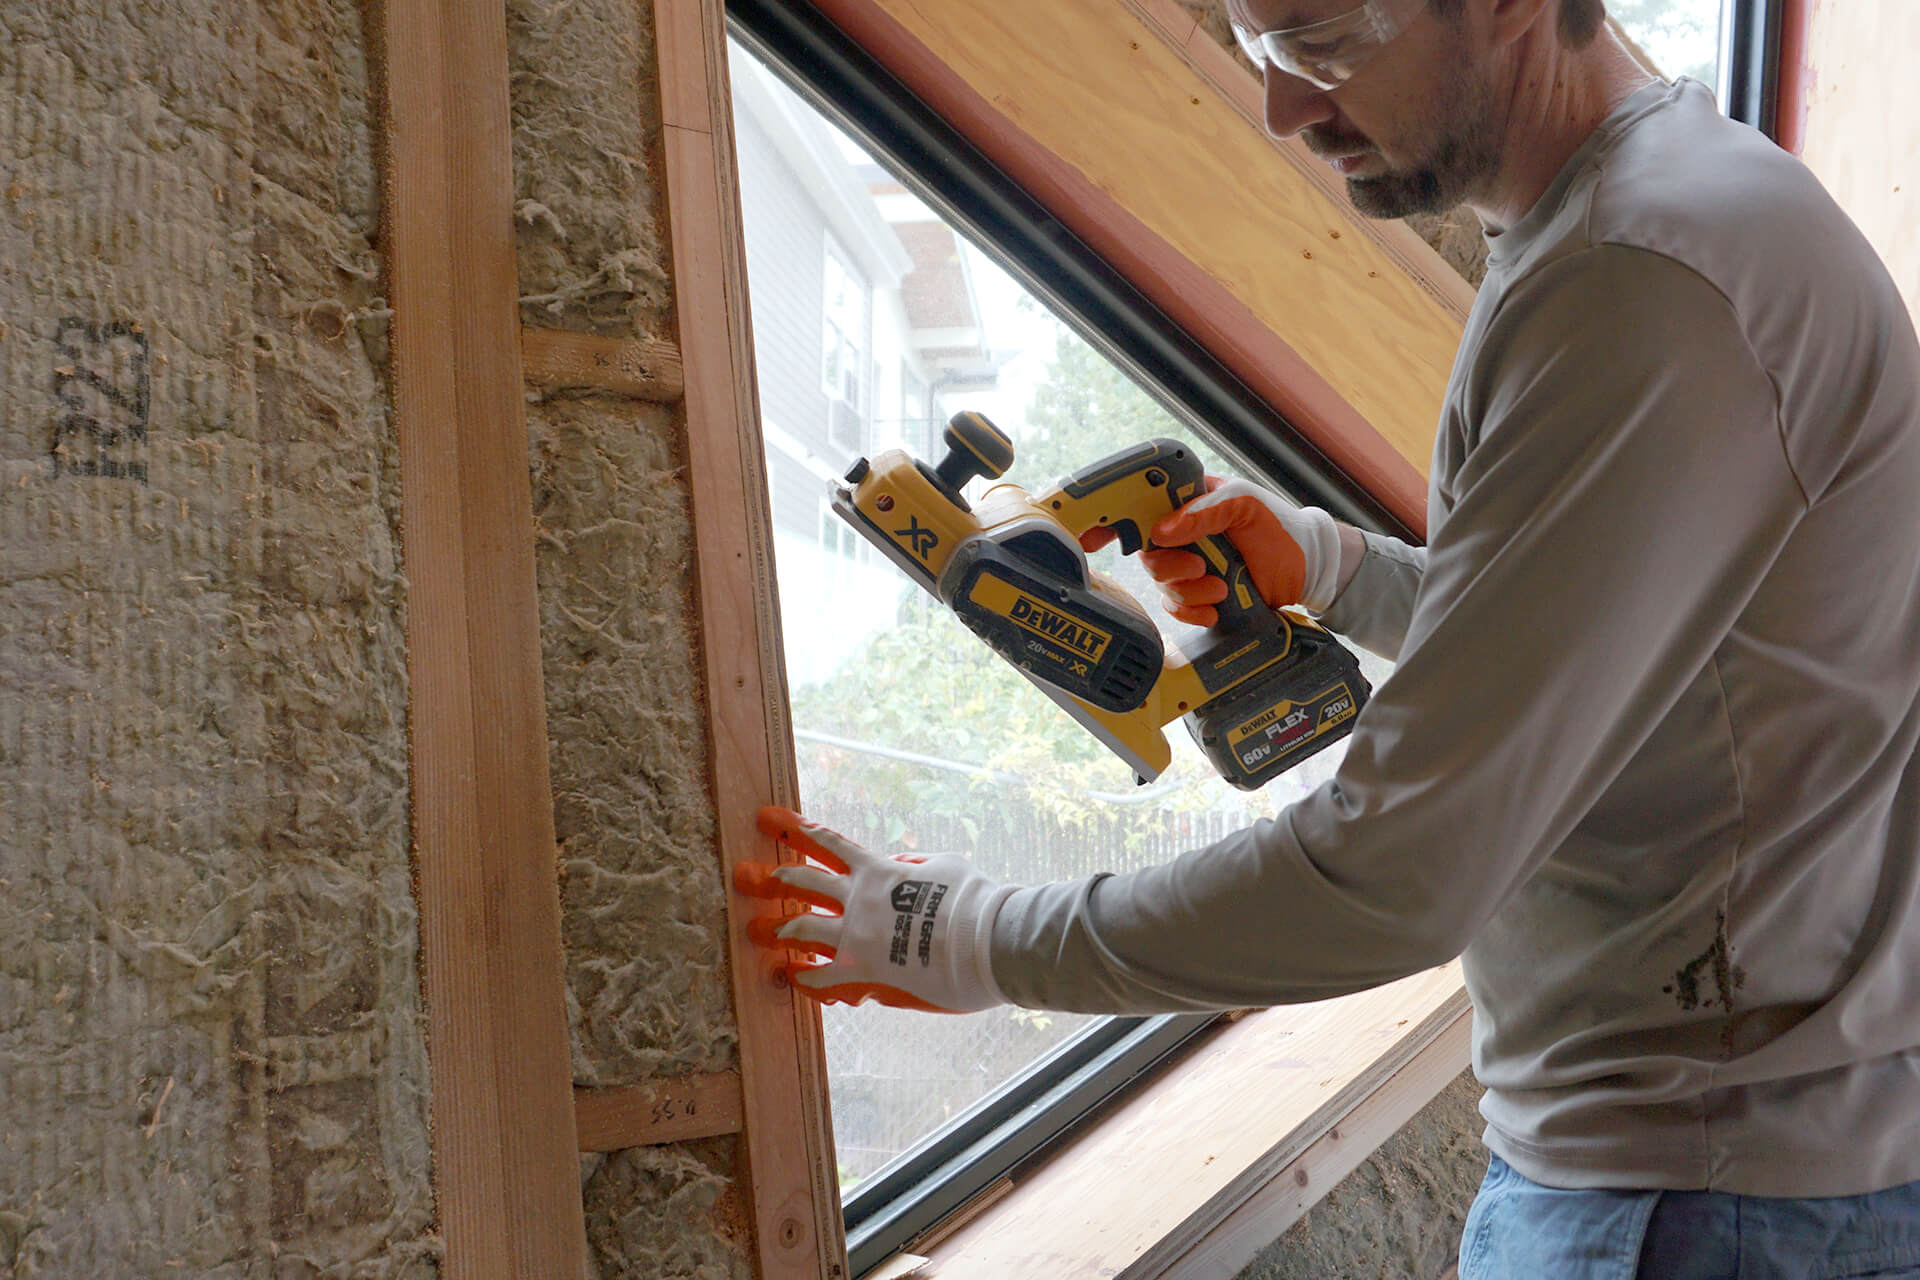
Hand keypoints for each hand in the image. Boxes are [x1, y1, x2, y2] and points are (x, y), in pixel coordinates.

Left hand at [734, 807, 1015, 1012]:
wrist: (992, 939)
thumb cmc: (976, 899)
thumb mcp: (944, 865)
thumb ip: (915, 865)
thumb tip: (901, 866)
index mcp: (879, 870)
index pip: (829, 844)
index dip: (796, 828)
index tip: (768, 817)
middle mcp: (860, 899)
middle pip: (802, 883)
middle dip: (770, 879)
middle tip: (744, 875)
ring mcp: (857, 936)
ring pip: (799, 930)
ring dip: (774, 931)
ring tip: (753, 931)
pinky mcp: (864, 972)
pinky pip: (820, 978)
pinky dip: (802, 978)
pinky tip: (788, 978)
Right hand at [1102, 477, 1340, 626]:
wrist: (1308, 568)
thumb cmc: (1280, 526)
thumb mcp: (1245, 505)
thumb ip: (1204, 511)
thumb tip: (1163, 530)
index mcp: (1187, 502)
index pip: (1138, 505)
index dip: (1109, 520)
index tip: (1089, 537)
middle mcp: (1183, 532)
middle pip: (1147, 552)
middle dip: (1171, 566)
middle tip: (1200, 567)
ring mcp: (1189, 563)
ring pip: (1160, 583)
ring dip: (1188, 591)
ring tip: (1220, 586)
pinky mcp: (1199, 594)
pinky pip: (1175, 607)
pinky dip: (1191, 611)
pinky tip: (1214, 609)